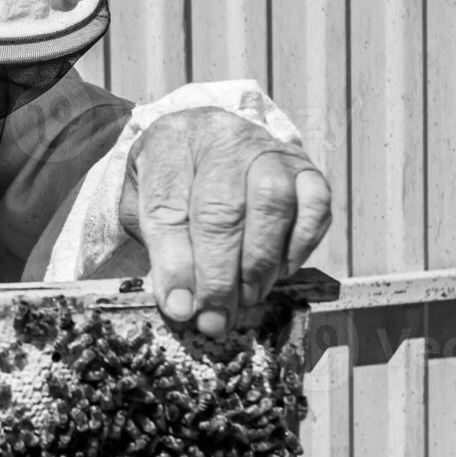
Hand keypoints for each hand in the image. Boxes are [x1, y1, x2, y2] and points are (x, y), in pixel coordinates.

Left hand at [119, 107, 331, 336]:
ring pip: (271, 204)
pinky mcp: (304, 166)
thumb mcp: (141, 207)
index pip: (167, 207)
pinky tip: (279, 270)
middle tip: (215, 318)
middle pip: (221, 209)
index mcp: (166, 143)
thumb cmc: (170, 182)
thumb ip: (159, 251)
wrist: (204, 139)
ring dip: (259, 263)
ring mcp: (266, 148)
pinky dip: (299, 246)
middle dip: (218, 276)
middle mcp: (219, 138)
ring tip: (246, 297)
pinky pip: (314, 205)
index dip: (175, 265)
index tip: (180, 308)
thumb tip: (182, 305)